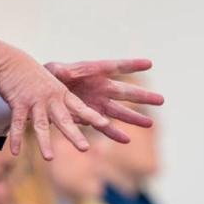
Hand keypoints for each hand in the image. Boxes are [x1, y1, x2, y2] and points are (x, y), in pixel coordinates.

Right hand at [0, 39, 111, 158]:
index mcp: (62, 95)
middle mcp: (51, 99)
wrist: (11, 61)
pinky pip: (17, 122)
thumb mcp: (52, 86)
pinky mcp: (18, 102)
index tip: (106, 124)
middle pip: (64, 119)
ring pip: (41, 124)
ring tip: (49, 158)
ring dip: (44, 142)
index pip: (80, 107)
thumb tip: (76, 117)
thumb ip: (63, 102)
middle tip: (85, 148)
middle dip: (74, 134)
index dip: (93, 116)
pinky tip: (16, 152)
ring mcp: (34, 101)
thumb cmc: (33, 76)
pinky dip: (16, 137)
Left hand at [45, 59, 164, 142]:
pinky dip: (114, 134)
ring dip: (133, 118)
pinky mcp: (91, 118)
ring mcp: (98, 104)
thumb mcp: (52, 71)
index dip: (132, 65)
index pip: (116, 67)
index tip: (149, 63)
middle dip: (142, 97)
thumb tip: (64, 71)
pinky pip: (105, 127)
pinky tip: (126, 140)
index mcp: (94, 71)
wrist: (43, 94)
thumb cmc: (48, 76)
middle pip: (124, 92)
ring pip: (119, 112)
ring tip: (150, 124)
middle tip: (161, 100)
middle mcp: (101, 87)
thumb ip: (60, 71)